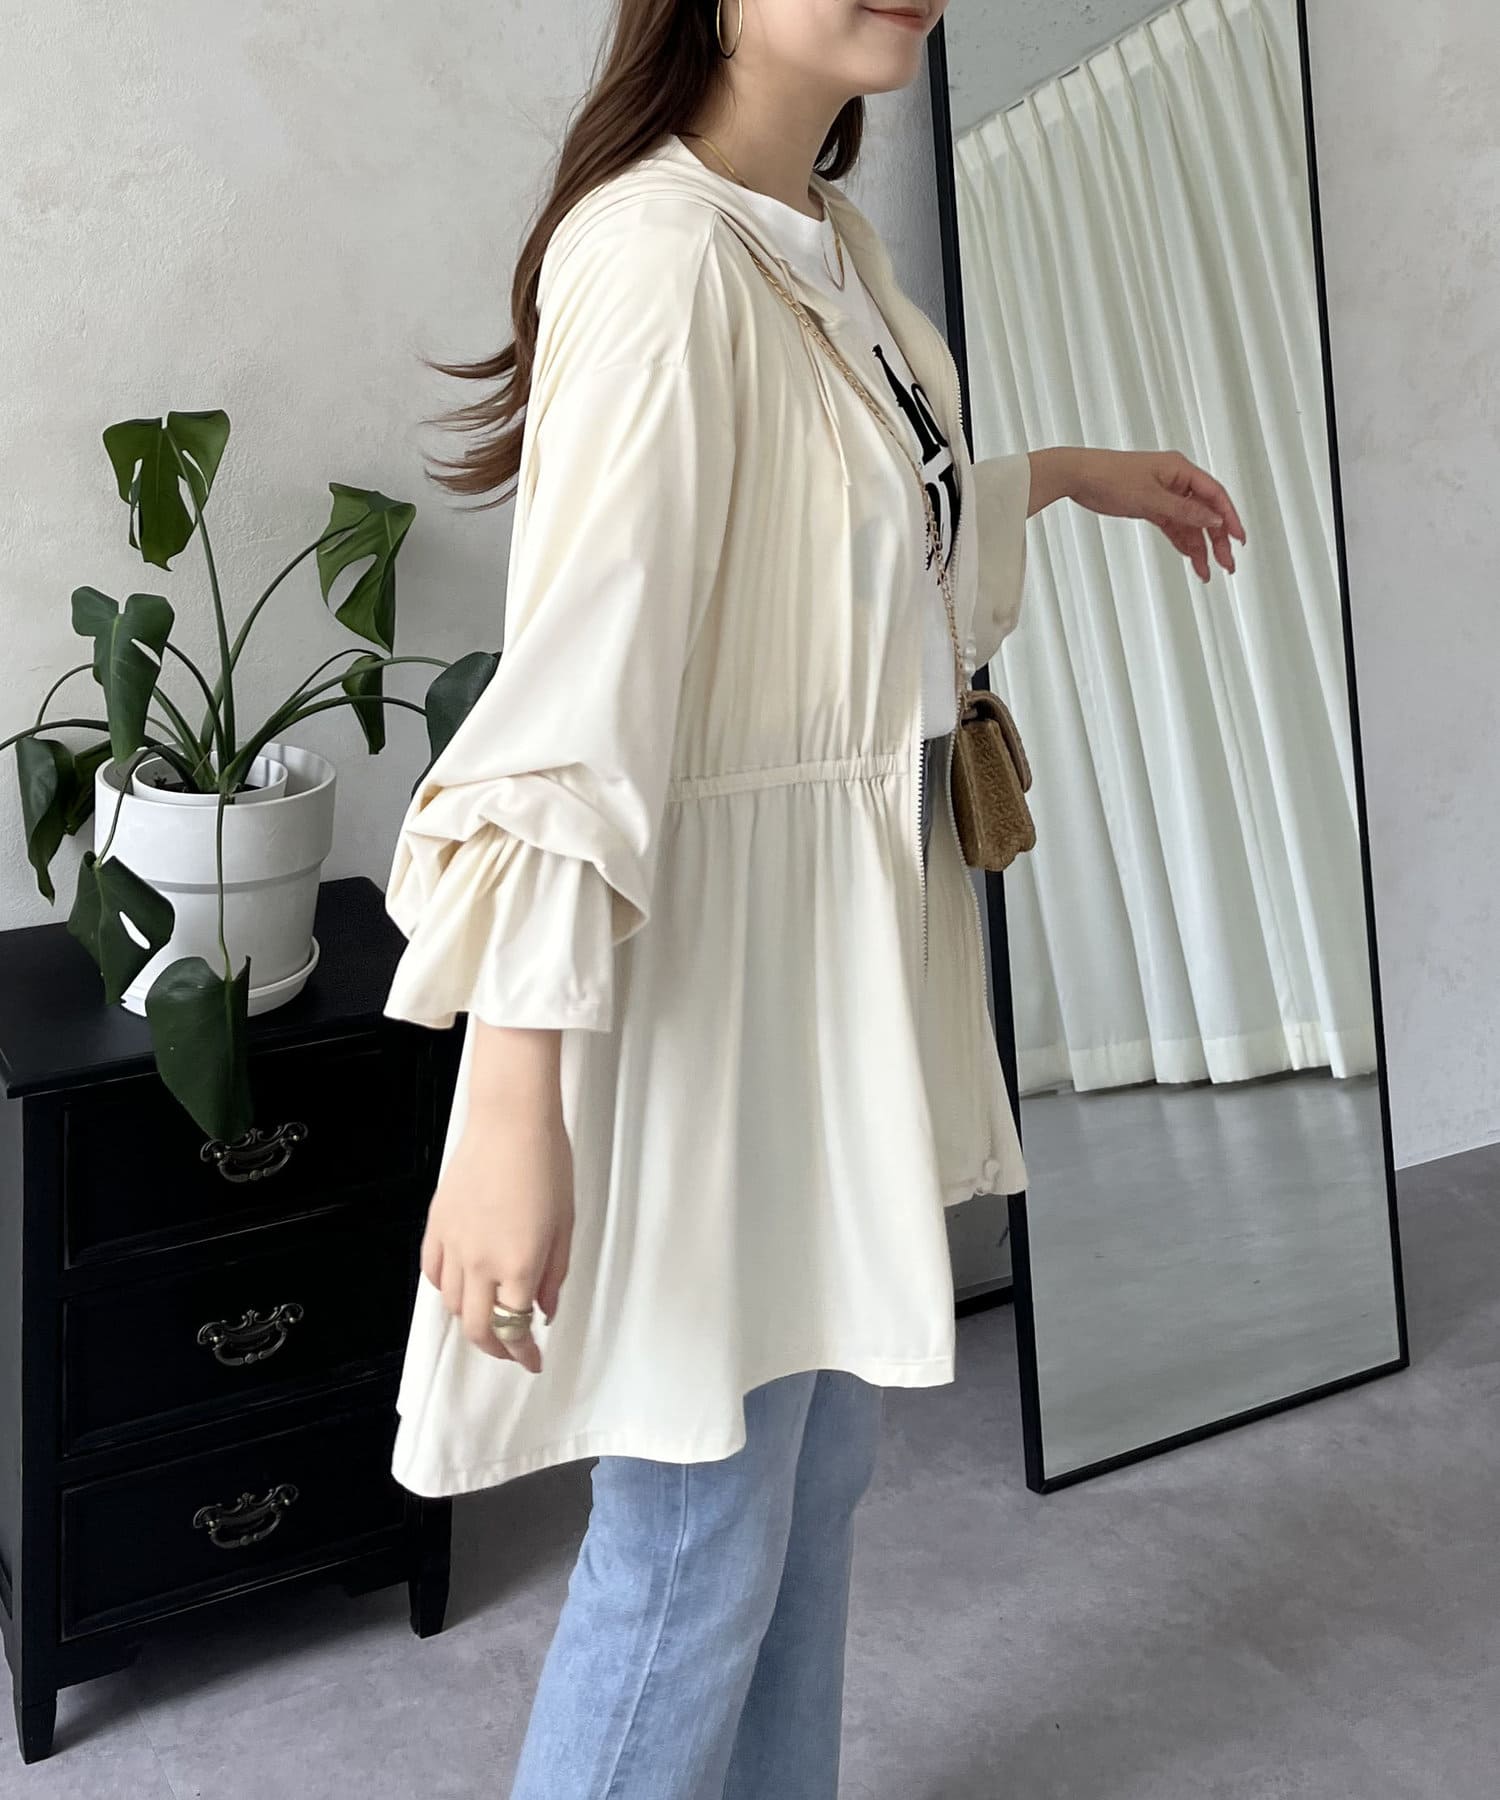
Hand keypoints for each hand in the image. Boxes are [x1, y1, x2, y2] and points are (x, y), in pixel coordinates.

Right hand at [419, 1100, 574, 1374]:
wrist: (510, 1122)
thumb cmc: (547, 1164)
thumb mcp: (565, 1225)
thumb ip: (555, 1274)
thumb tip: (545, 1310)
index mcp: (519, 1265)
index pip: (516, 1329)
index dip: (524, 1353)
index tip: (532, 1361)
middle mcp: (482, 1263)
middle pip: (479, 1328)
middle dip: (496, 1349)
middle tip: (512, 1350)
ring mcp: (454, 1245)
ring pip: (453, 1305)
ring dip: (473, 1321)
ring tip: (491, 1317)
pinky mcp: (437, 1225)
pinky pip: (434, 1272)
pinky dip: (447, 1289)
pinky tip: (462, 1287)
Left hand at [1066, 447, 1246, 583]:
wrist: (1077, 476)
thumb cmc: (1109, 477)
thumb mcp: (1150, 498)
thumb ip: (1184, 511)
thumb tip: (1213, 519)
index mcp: (1180, 469)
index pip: (1215, 495)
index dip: (1229, 518)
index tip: (1239, 539)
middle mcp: (1175, 480)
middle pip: (1205, 512)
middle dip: (1217, 539)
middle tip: (1227, 564)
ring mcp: (1163, 494)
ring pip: (1189, 523)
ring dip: (1199, 546)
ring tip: (1208, 571)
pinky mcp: (1151, 506)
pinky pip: (1173, 526)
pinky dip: (1182, 542)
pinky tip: (1191, 558)